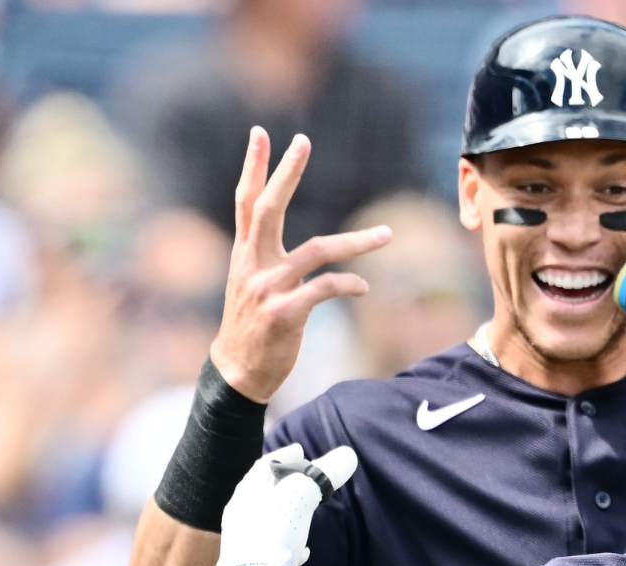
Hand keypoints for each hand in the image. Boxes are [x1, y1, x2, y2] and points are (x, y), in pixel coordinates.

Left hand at [209, 443, 358, 565]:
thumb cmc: (273, 534)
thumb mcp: (301, 497)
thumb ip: (324, 475)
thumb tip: (348, 455)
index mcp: (248, 492)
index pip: (266, 465)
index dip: (286, 455)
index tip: (302, 450)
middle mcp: (240, 513)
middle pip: (264, 491)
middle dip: (286, 483)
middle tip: (306, 480)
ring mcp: (243, 540)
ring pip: (266, 518)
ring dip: (286, 511)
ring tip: (304, 511)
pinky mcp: (251, 564)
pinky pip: (270, 545)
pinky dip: (287, 540)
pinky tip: (301, 550)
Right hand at [211, 128, 393, 402]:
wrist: (238, 373)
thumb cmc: (251, 326)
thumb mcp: (249, 284)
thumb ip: (261, 255)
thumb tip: (278, 233)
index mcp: (245, 254)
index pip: (246, 201)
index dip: (253, 167)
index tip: (261, 133)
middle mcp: (252, 264)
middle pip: (269, 208)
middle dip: (286, 173)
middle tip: (302, 141)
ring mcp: (267, 288)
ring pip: (317, 251)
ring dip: (357, 242)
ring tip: (387, 235)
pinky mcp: (285, 313)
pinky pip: (325, 289)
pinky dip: (350, 285)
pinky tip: (365, 288)